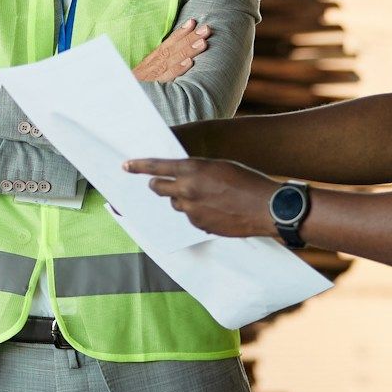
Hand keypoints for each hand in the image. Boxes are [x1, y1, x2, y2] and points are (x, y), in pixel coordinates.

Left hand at [124, 156, 279, 238]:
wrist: (266, 207)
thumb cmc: (246, 181)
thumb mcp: (218, 166)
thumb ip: (196, 170)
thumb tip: (181, 175)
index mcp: (192, 170)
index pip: (156, 167)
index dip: (138, 166)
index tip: (125, 166)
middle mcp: (187, 190)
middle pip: (158, 188)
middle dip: (157, 185)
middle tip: (159, 183)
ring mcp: (192, 210)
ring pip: (176, 204)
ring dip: (182, 199)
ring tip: (205, 196)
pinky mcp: (200, 226)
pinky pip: (190, 218)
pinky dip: (196, 213)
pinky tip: (214, 209)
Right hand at [133, 19, 210, 82]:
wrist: (118, 101)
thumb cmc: (136, 89)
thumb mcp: (144, 75)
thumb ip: (157, 67)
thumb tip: (177, 59)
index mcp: (150, 61)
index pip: (166, 44)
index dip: (179, 33)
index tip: (192, 22)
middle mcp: (152, 65)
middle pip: (172, 49)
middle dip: (189, 37)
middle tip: (206, 29)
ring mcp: (152, 76)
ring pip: (172, 60)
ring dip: (188, 50)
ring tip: (203, 42)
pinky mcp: (153, 88)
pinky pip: (166, 77)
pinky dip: (177, 69)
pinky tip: (189, 63)